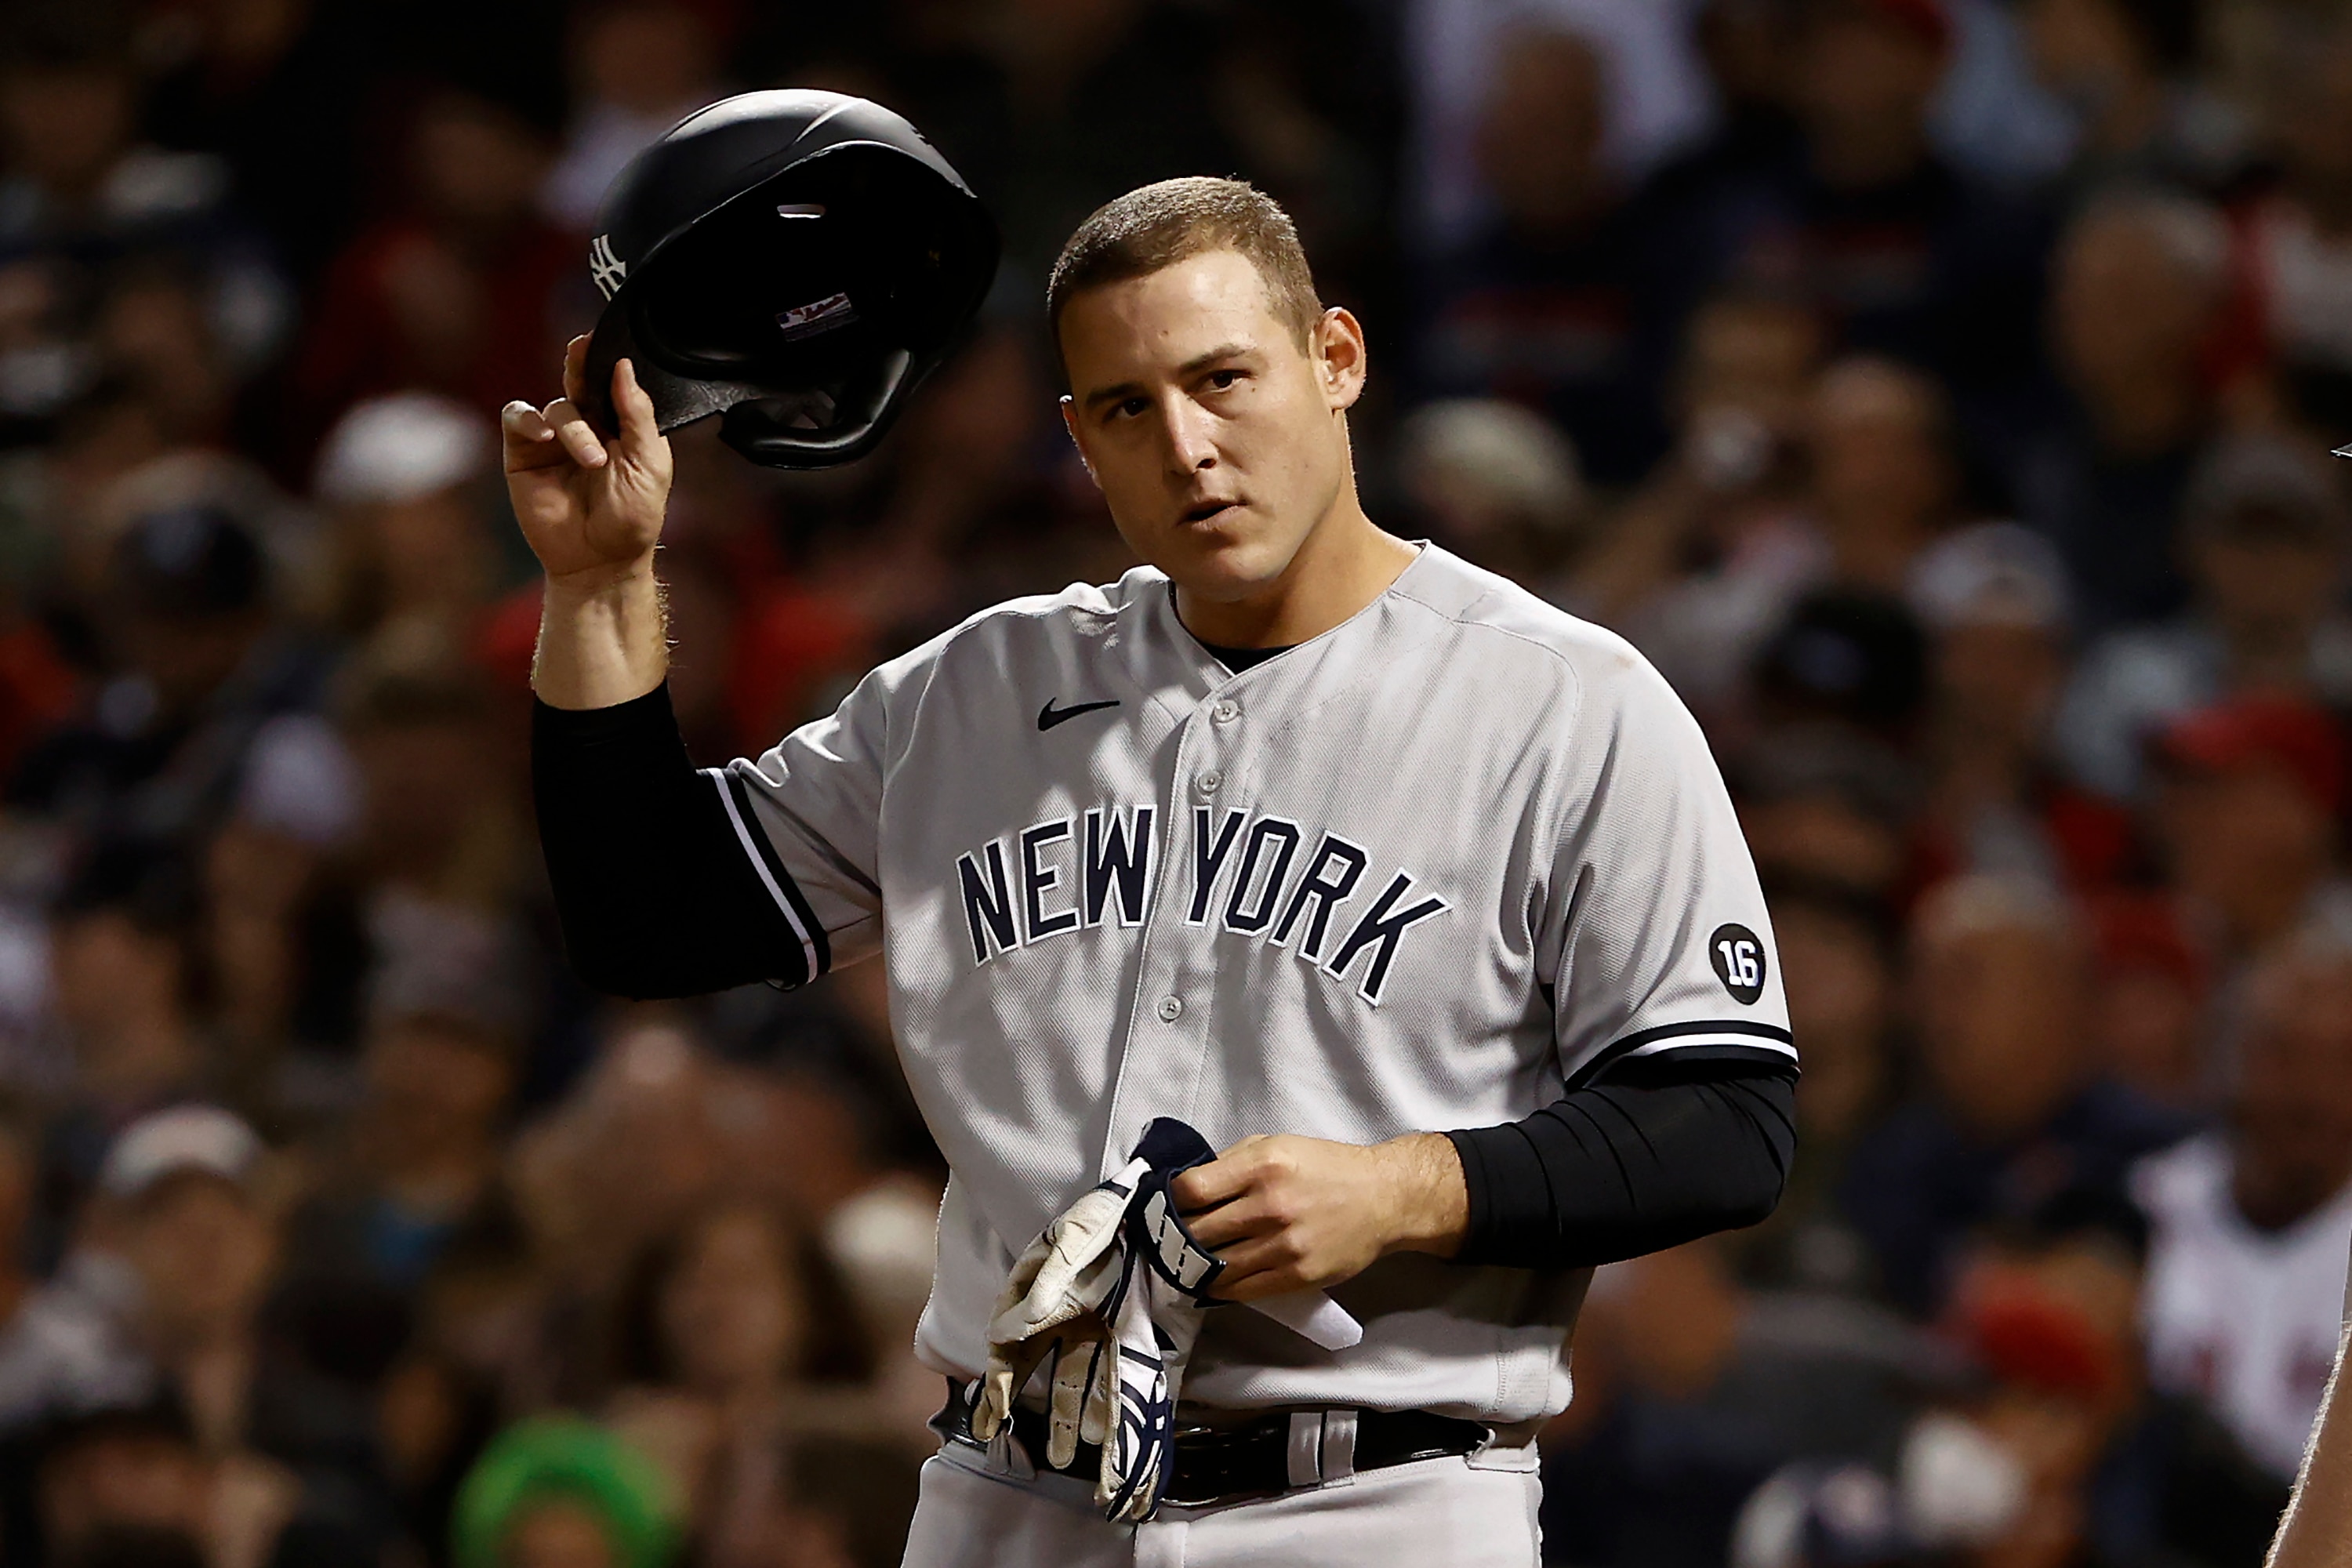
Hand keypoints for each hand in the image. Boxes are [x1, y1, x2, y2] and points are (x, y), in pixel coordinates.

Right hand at [501, 336, 673, 587]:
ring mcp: (555, 439)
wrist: (600, 561)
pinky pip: (518, 419)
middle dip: (581, 364)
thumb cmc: (632, 518)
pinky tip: (545, 437)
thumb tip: (624, 366)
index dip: (607, 360)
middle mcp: (589, 426)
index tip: (603, 342)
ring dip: (574, 428)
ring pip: (558, 406)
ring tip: (591, 459)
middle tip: (581, 350)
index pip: (613, 382)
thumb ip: (637, 414)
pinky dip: (529, 421)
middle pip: (580, 379)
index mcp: (623, 425)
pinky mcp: (525, 453)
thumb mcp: (649, 463)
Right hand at [973, 1161, 1144, 1467]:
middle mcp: (1067, 1322)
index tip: (996, 1408)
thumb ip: (1045, 1283)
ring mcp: (1101, 1333)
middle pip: (1039, 1372)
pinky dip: (1117, 1414)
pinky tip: (1109, 1437)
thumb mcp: (1071, 1240)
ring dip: (1067, 1420)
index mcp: (1041, 1297)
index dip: (1000, 1380)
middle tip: (1003, 1440)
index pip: (1010, 1347)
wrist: (1157, 1214)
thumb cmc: (1106, 1217)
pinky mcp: (1137, 1342)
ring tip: (1059, 1456)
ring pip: (1077, 1383)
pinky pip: (1124, 1383)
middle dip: (1020, 1407)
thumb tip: (1009, 1329)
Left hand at [1171, 1132, 1466, 1301]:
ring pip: (1215, 1265)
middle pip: (1197, 1232)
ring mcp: (1283, 1245)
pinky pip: (1241, 1290)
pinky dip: (1219, 1288)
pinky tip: (1210, 1281)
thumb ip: (1231, 1163)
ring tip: (1182, 1264)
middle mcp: (1269, 1205)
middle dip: (1176, 1237)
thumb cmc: (1325, 1167)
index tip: (1166, 1207)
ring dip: (1193, 1267)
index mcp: (1261, 1166)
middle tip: (1166, 1240)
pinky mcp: (1296, 1276)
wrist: (1383, 1198)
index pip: (1191, 1190)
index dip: (1170, 1201)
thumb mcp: (1276, 1145)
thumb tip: (1185, 1187)